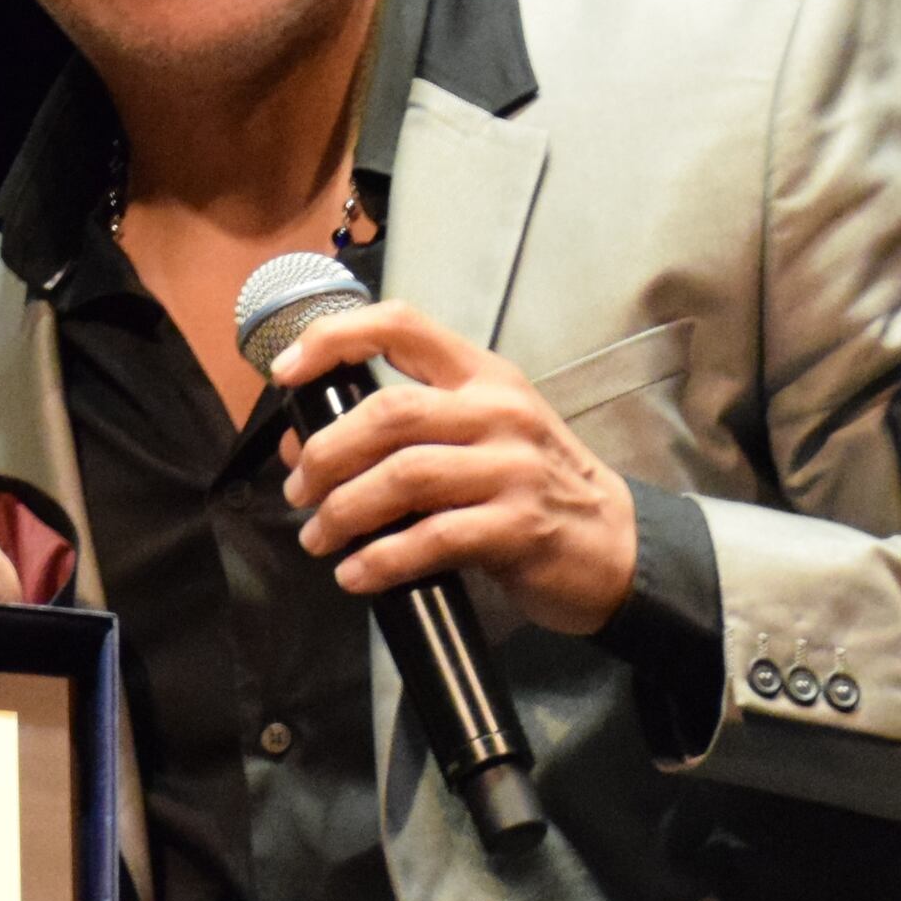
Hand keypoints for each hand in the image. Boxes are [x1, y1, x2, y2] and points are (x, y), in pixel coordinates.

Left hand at [271, 306, 637, 634]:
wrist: (616, 544)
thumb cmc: (535, 487)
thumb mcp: (478, 440)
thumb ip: (401, 435)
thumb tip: (298, 447)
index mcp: (483, 375)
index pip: (401, 325)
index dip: (334, 339)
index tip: (284, 372)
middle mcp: (498, 410)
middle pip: (388, 414)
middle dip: (325, 454)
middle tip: (299, 492)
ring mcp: (513, 467)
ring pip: (404, 476)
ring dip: (344, 511)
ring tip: (318, 537)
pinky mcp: (519, 526)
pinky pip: (433, 538)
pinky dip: (382, 559)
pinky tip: (357, 575)